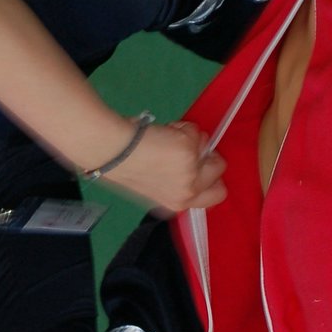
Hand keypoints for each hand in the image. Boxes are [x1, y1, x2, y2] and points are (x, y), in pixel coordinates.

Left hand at [99, 121, 226, 213]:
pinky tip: (164, 132)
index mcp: (178, 203)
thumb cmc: (125, 165)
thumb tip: (190, 164)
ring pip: (208, 145)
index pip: (216, 195)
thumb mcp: (155, 185)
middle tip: (187, 148)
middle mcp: (187, 193)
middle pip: (219, 169)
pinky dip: (182, 127)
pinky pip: (196, 132)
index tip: (198, 164)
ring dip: (192, 138)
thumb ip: (176, 181)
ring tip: (168, 139)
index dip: (210, 176)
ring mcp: (190, 173)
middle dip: (209, 154)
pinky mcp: (188, 151)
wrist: (112, 152)